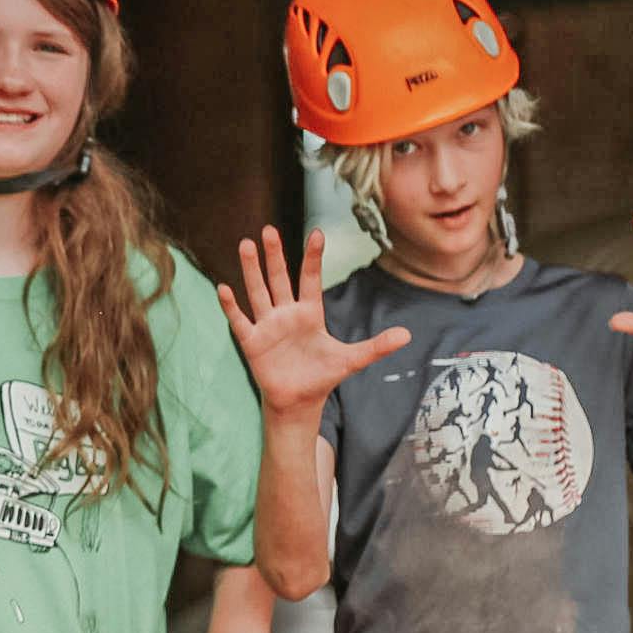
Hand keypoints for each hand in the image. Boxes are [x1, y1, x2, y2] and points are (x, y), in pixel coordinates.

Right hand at [217, 228, 411, 420]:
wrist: (299, 402)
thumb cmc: (322, 376)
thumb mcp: (352, 359)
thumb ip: (377, 346)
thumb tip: (408, 335)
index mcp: (310, 313)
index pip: (310, 279)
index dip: (313, 257)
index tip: (317, 233)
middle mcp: (286, 314)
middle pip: (279, 278)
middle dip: (275, 255)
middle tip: (269, 229)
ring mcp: (268, 326)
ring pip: (258, 292)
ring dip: (251, 270)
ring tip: (246, 244)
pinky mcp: (252, 342)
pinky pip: (240, 321)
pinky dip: (231, 306)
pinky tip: (223, 288)